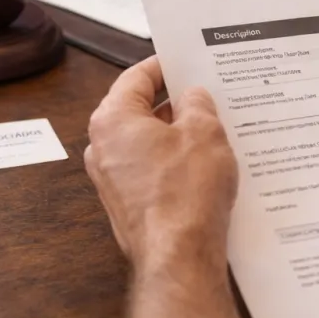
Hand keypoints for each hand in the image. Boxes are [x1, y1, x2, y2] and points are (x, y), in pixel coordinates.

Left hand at [84, 57, 237, 272]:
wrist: (179, 256)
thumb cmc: (186, 191)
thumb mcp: (204, 131)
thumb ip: (197, 104)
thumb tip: (193, 96)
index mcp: (113, 120)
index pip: (137, 77)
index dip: (165, 66)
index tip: (187, 61)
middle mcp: (103, 148)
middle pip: (140, 110)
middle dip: (176, 102)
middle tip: (209, 95)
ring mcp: (112, 179)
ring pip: (147, 142)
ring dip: (177, 134)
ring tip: (215, 130)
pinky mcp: (127, 204)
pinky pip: (151, 170)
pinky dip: (174, 162)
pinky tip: (205, 164)